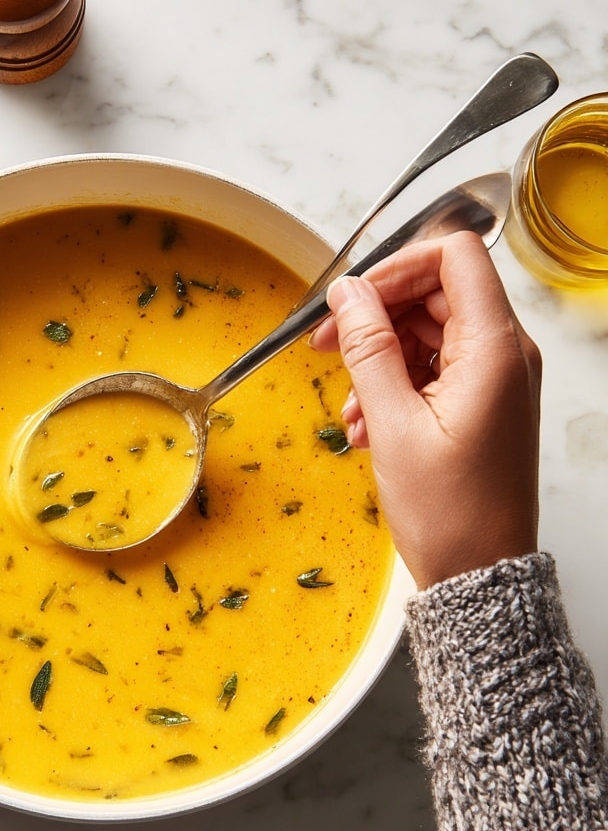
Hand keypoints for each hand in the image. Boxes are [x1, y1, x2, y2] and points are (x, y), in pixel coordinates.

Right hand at [309, 231, 540, 588]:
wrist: (478, 572)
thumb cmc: (449, 510)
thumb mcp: (393, 424)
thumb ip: (367, 347)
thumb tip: (347, 292)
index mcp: (495, 350)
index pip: (454, 257)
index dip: (397, 267)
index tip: (352, 299)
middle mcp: (504, 355)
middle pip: (435, 295)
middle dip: (375, 318)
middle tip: (325, 349)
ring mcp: (494, 379)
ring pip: (427, 334)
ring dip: (378, 361)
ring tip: (351, 411)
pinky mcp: (480, 402)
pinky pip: (432, 370)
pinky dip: (393, 386)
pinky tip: (367, 426)